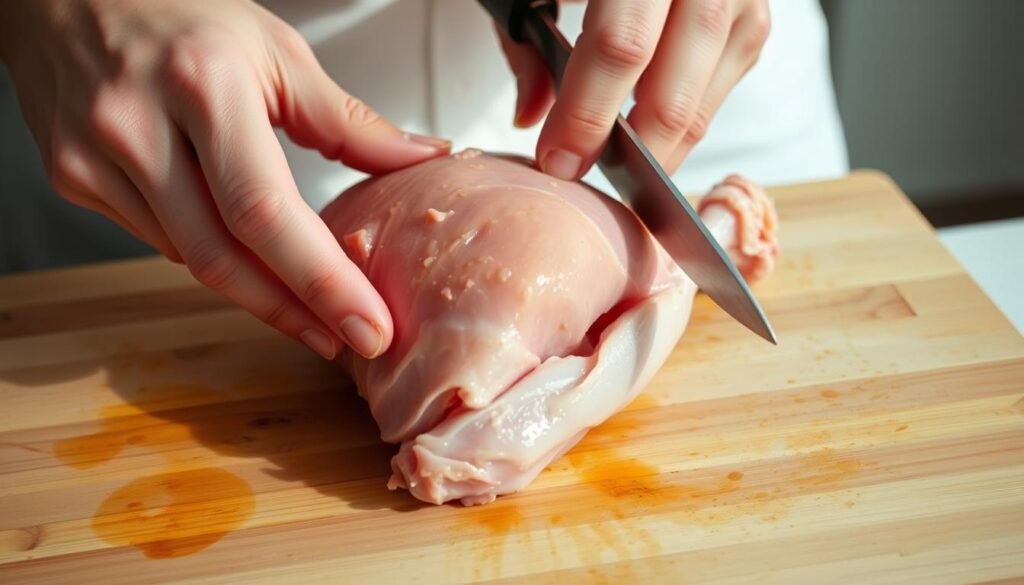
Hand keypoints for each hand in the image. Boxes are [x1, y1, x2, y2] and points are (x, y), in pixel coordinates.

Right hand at [0, 0, 451, 359]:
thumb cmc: (181, 11)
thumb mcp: (275, 50)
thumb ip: (346, 118)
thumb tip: (421, 158)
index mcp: (204, 84)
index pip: (267, 212)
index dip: (320, 282)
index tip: (367, 326)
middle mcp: (137, 124)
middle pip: (222, 256)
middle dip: (293, 312)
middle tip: (346, 339)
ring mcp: (94, 156)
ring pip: (190, 257)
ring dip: (255, 288)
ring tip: (306, 301)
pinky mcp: (73, 178)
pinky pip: (157, 240)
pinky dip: (208, 252)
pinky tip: (239, 249)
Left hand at [497, 0, 769, 178]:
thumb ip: (527, 41)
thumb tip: (530, 118)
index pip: (621, 45)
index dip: (587, 112)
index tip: (557, 159)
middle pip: (672, 83)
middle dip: (630, 147)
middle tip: (593, 176)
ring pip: (706, 90)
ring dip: (664, 144)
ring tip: (624, 172)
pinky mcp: (754, 12)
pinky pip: (727, 76)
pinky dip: (691, 115)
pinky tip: (656, 135)